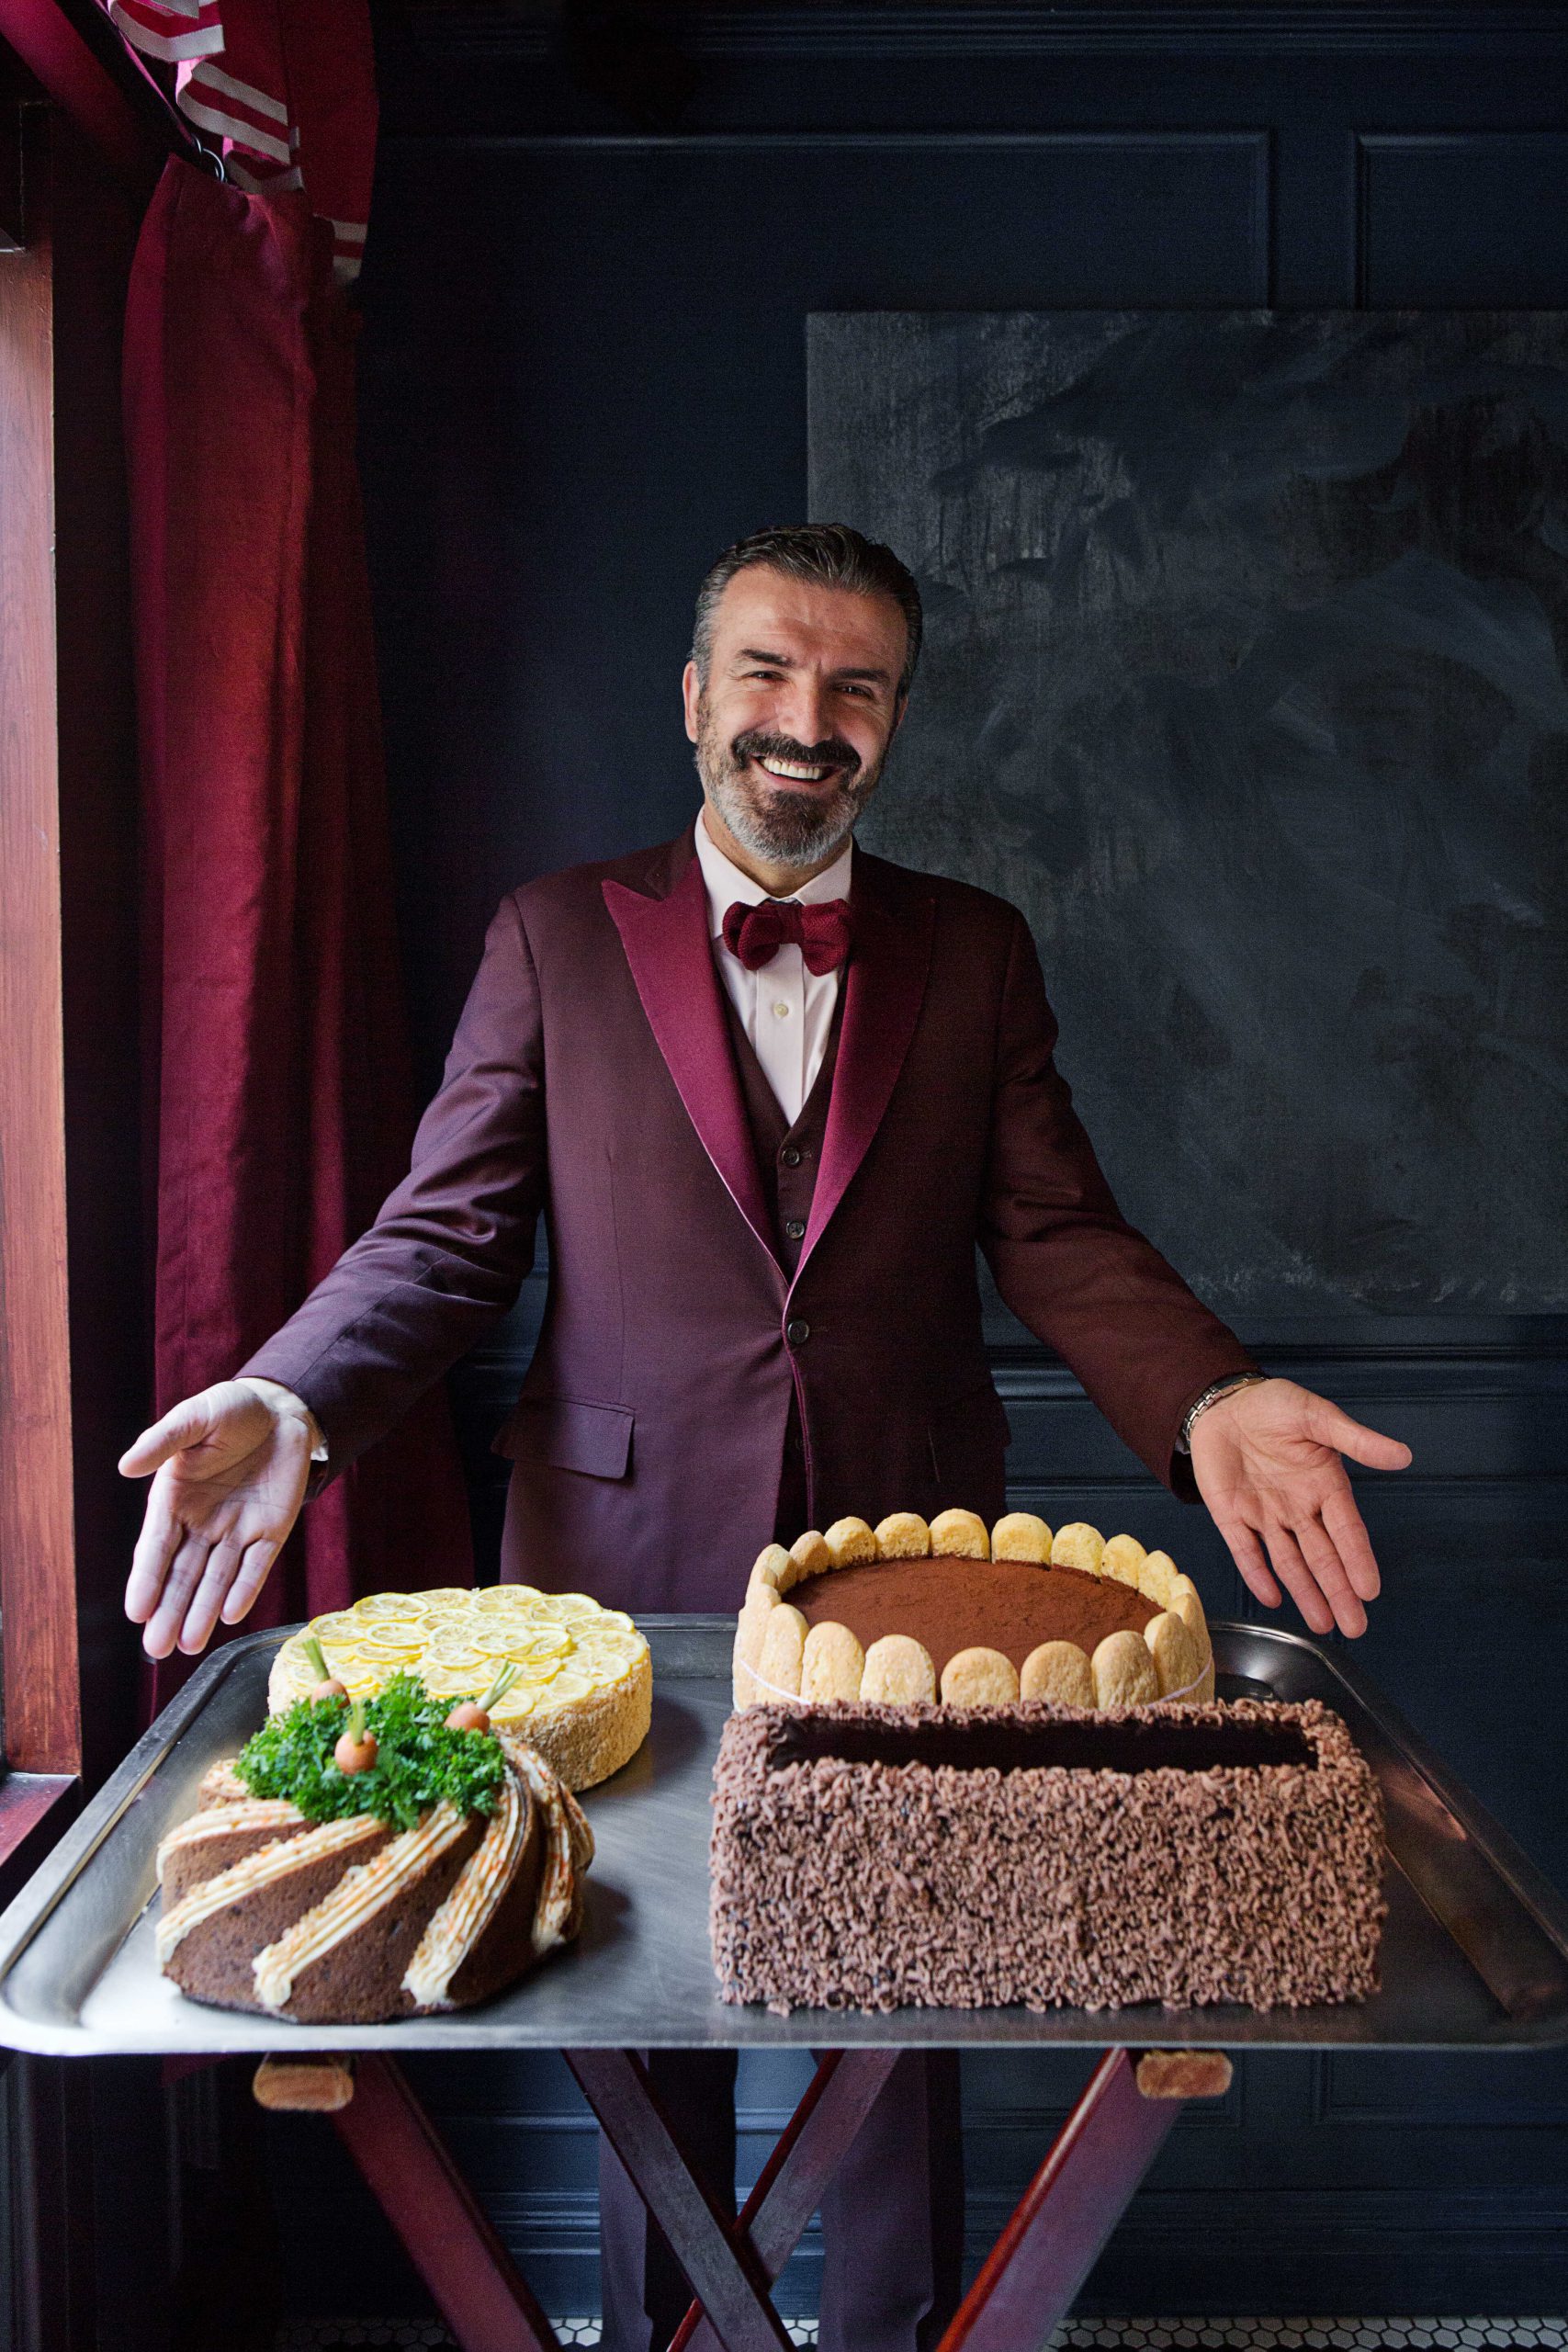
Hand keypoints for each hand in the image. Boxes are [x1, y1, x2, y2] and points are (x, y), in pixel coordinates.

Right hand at [120, 1379, 316, 1657]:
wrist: (283, 1409)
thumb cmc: (231, 1411)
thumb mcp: (196, 1417)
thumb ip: (164, 1440)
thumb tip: (127, 1465)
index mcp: (174, 1499)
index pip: (156, 1548)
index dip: (146, 1579)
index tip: (135, 1611)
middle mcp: (201, 1523)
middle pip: (182, 1575)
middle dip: (169, 1611)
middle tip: (156, 1649)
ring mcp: (236, 1531)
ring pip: (216, 1580)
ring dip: (202, 1612)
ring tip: (187, 1646)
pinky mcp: (270, 1532)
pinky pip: (256, 1566)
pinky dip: (245, 1589)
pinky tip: (231, 1615)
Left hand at [1189, 1376, 1410, 1637]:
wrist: (1223, 1401)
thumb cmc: (1275, 1405)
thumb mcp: (1317, 1415)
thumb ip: (1356, 1439)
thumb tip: (1403, 1455)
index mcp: (1324, 1484)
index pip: (1346, 1530)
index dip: (1357, 1560)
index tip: (1371, 1590)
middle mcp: (1298, 1507)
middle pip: (1322, 1557)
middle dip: (1339, 1592)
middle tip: (1356, 1627)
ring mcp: (1265, 1514)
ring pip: (1289, 1562)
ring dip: (1306, 1592)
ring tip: (1325, 1624)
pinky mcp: (1231, 1515)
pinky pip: (1246, 1550)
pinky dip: (1257, 1574)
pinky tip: (1273, 1597)